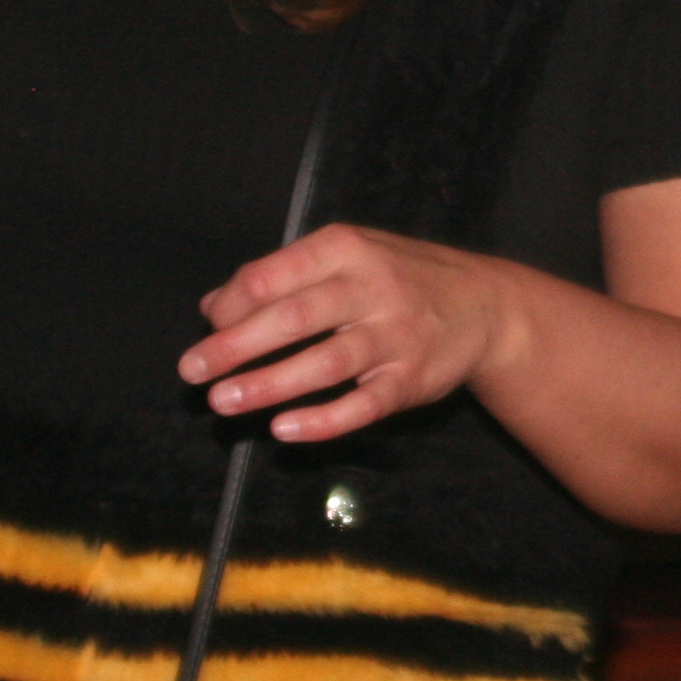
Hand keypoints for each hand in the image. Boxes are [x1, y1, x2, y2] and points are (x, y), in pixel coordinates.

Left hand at [185, 222, 518, 444]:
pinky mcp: (412, 380)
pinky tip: (285, 430)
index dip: (233, 304)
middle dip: (236, 346)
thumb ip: (282, 276)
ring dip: (270, 384)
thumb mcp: (347, 256)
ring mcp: (396, 336)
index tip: (208, 330)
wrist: (487, 306)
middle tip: (192, 373)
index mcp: (347, 249)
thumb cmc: (400, 278)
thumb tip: (213, 307)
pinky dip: (324, 420)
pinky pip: (363, 405)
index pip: (274, 275)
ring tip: (224, 402)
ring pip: (326, 363)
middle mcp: (373, 288)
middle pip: (295, 318)